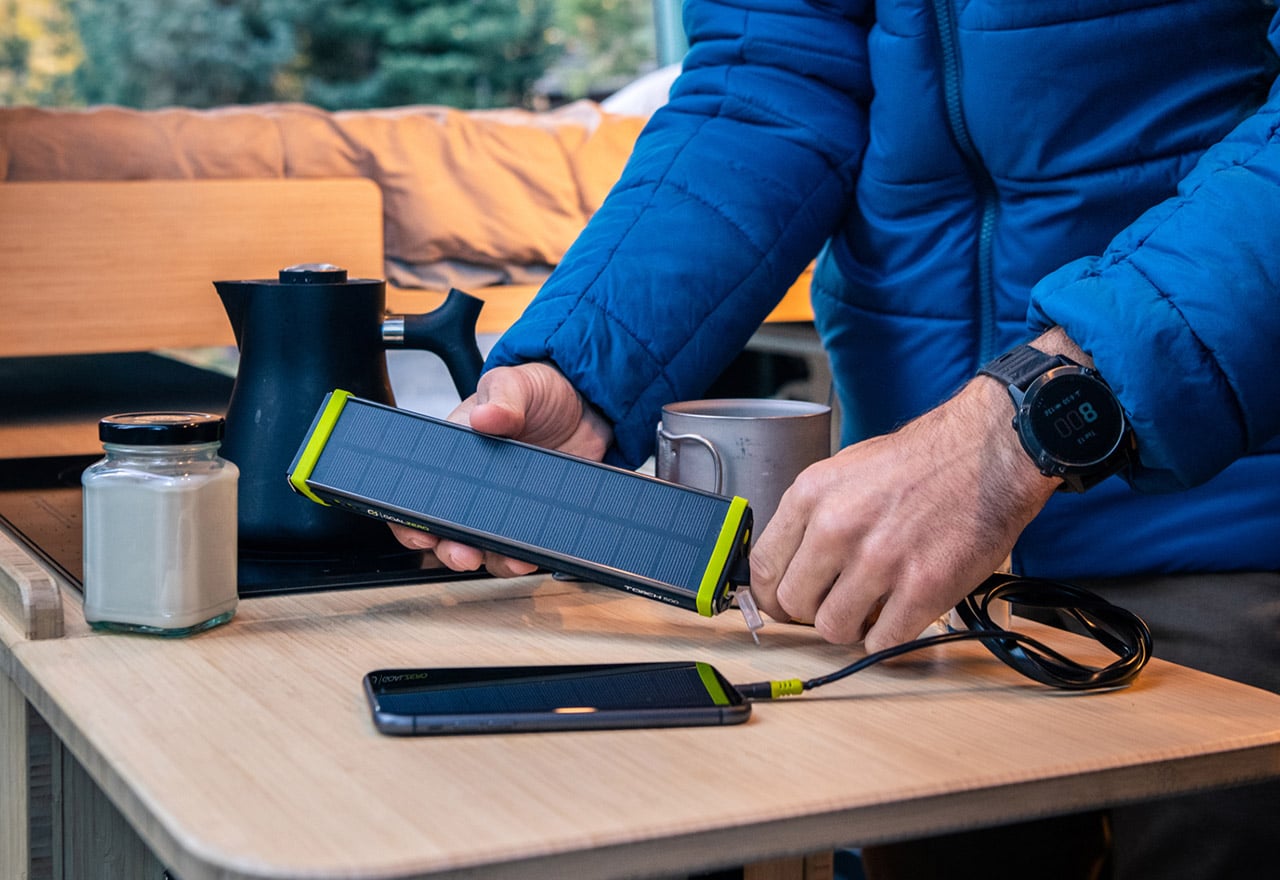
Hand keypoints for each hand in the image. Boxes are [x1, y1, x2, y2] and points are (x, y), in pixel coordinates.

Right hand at [389, 362, 612, 575]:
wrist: (588, 405)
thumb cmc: (539, 391)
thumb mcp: (516, 383)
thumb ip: (502, 398)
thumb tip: (487, 416)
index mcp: (457, 455)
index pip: (421, 493)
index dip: (411, 519)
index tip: (421, 531)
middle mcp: (476, 489)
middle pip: (450, 532)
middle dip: (452, 550)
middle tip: (464, 554)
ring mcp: (507, 508)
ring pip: (488, 549)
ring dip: (494, 560)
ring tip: (510, 558)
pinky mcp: (537, 519)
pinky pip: (526, 549)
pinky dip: (529, 558)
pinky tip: (536, 555)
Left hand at [748, 377, 1059, 652]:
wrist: (986, 456)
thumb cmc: (919, 463)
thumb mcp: (843, 472)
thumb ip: (810, 518)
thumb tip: (786, 566)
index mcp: (812, 495)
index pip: (763, 567)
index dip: (771, 594)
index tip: (783, 602)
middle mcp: (838, 528)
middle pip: (793, 604)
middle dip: (811, 610)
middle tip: (835, 601)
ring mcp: (879, 561)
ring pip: (833, 629)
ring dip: (850, 626)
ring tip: (871, 605)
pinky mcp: (922, 589)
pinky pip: (881, 642)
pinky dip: (887, 638)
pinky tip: (898, 614)